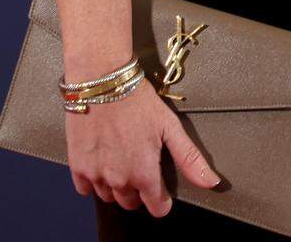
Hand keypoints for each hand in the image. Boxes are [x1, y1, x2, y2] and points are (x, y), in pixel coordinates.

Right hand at [66, 75, 221, 214]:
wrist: (103, 82)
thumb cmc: (139, 102)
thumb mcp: (170, 126)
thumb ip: (190, 159)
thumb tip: (212, 183)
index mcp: (144, 173)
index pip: (156, 208)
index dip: (162, 200)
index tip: (162, 189)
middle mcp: (119, 181)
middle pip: (131, 203)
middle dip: (139, 190)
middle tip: (142, 163)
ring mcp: (96, 176)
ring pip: (109, 197)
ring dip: (117, 185)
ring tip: (123, 157)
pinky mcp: (77, 167)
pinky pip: (86, 189)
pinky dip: (94, 180)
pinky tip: (103, 160)